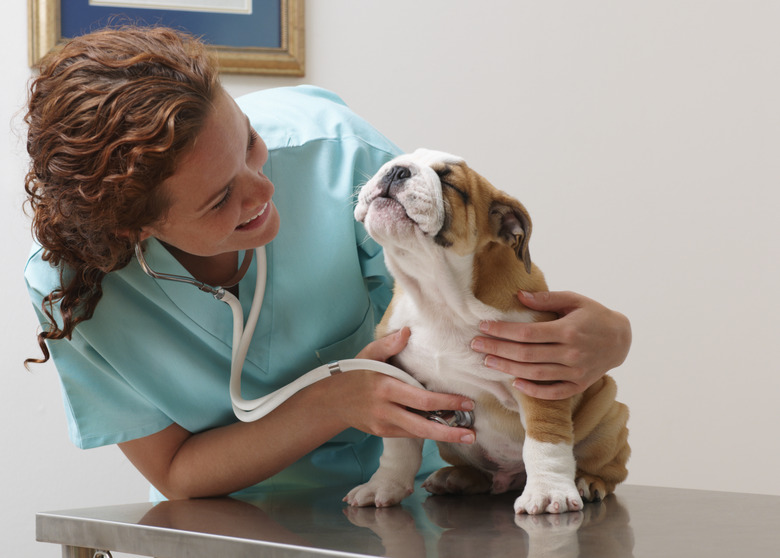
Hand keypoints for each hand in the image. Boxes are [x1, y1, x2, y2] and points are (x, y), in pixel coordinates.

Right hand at [331, 327, 474, 443]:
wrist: (332, 401)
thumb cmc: (356, 373)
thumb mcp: (369, 354)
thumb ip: (389, 344)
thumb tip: (408, 331)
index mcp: (386, 388)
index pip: (422, 400)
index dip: (446, 403)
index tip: (467, 402)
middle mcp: (386, 409)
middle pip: (422, 425)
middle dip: (449, 431)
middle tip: (471, 434)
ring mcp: (383, 424)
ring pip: (417, 434)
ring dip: (442, 436)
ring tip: (465, 436)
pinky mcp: (383, 433)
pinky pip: (408, 433)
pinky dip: (426, 432)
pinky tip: (443, 430)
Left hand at [471, 291, 630, 399]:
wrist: (621, 339)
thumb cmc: (594, 315)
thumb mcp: (574, 300)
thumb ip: (546, 299)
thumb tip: (519, 296)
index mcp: (567, 330)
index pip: (527, 333)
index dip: (502, 331)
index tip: (483, 327)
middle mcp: (571, 353)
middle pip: (526, 354)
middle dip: (497, 350)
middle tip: (475, 346)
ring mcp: (575, 372)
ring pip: (535, 374)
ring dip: (508, 369)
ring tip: (488, 362)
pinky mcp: (579, 385)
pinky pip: (553, 391)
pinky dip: (534, 390)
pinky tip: (515, 383)